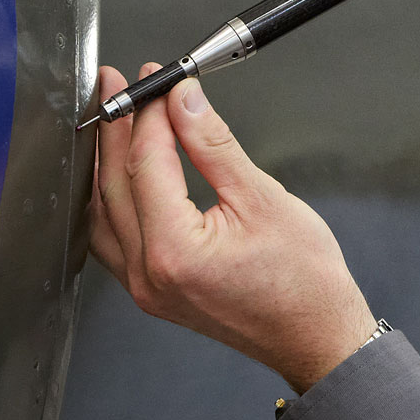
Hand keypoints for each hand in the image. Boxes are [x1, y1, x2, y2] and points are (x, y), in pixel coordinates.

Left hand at [89, 64, 376, 393]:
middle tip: (118, 86)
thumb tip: (184, 101)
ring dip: (103, 164)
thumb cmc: (305, 281)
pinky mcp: (151, 293)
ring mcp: (145, 289)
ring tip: (111, 122)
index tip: (158, 82)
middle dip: (116, 129)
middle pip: (114, 185)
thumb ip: (213, 145)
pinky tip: (116, 177)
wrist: (317, 337)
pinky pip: (111, 240)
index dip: (149, 115)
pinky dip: (110, 201)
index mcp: (175, 250)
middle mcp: (149, 274)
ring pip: (102, 214)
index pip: (146, 164)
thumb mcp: (263, 198)